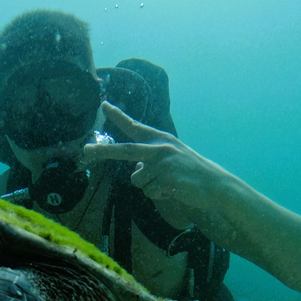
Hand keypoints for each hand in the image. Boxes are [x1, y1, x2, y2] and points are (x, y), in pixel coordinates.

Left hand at [84, 101, 226, 210]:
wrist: (215, 185)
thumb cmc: (190, 172)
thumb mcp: (172, 157)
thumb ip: (151, 159)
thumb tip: (136, 168)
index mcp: (160, 140)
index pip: (135, 126)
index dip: (118, 116)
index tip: (103, 105)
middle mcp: (160, 148)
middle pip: (125, 150)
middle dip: (103, 151)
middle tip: (85, 150)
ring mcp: (164, 163)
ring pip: (137, 180)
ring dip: (149, 187)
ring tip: (167, 184)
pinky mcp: (168, 179)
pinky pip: (149, 192)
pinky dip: (159, 195)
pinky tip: (173, 190)